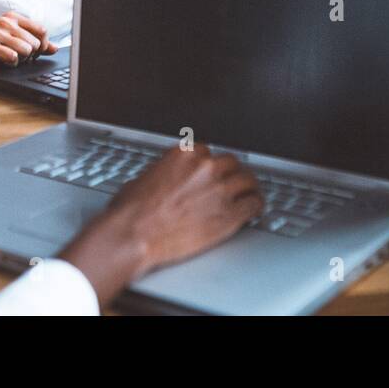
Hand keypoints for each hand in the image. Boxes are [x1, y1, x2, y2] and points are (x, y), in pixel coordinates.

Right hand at [0, 12, 56, 67]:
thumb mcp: (14, 39)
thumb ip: (35, 42)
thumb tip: (55, 48)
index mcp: (13, 17)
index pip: (42, 30)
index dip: (44, 45)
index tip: (37, 53)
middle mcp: (5, 22)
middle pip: (35, 43)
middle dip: (31, 55)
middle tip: (20, 57)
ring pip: (26, 50)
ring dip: (21, 60)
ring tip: (11, 58)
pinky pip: (12, 57)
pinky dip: (11, 64)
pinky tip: (4, 62)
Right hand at [58, 144, 262, 307]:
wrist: (134, 235)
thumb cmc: (132, 211)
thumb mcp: (143, 179)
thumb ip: (163, 173)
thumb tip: (163, 180)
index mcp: (185, 155)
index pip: (208, 153)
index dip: (211, 165)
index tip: (213, 172)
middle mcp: (206, 167)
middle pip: (231, 163)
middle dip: (232, 173)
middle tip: (233, 182)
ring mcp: (220, 189)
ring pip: (248, 180)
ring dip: (248, 187)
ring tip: (250, 193)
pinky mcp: (229, 214)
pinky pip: (254, 204)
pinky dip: (256, 206)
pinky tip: (254, 209)